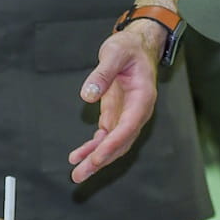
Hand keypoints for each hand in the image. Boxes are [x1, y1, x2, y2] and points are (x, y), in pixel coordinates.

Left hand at [68, 22, 161, 182]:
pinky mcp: (116, 114)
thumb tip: (87, 96)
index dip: (112, 145)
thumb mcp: (115, 53)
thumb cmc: (129, 47)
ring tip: (77, 172)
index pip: (128, 127)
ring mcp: (127, 115)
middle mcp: (137, 111)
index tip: (97, 158)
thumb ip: (102, 73)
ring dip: (95, 158)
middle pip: (120, 143)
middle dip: (100, 160)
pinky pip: (105, 136)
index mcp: (143, 98)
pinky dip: (93, 147)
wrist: (137, 45)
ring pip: (112, 144)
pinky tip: (79, 156)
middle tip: (80, 174)